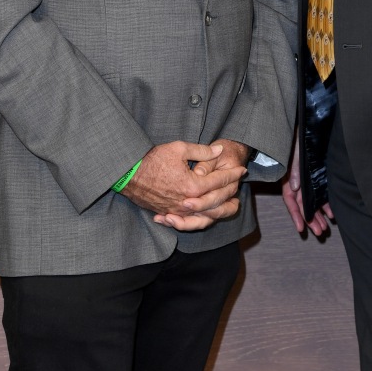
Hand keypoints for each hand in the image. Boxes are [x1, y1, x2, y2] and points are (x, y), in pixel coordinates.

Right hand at [123, 141, 246, 231]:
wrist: (128, 174)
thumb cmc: (152, 160)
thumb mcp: (179, 149)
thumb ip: (202, 151)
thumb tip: (219, 150)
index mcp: (192, 186)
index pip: (218, 181)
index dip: (232, 174)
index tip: (242, 169)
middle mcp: (188, 203)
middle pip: (217, 201)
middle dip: (231, 190)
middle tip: (240, 183)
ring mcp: (179, 211)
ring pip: (206, 216)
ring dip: (222, 210)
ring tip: (233, 204)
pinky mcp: (170, 214)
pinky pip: (192, 221)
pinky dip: (204, 218)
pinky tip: (210, 213)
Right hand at [282, 132, 333, 237]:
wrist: (307, 125)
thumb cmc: (297, 138)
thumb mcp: (294, 153)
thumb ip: (294, 170)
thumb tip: (294, 188)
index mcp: (288, 178)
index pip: (290, 201)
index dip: (296, 215)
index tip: (302, 228)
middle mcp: (297, 181)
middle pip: (302, 205)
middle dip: (310, 219)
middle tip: (320, 232)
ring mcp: (307, 179)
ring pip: (312, 201)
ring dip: (319, 214)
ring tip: (326, 228)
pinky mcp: (317, 175)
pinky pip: (320, 192)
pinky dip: (325, 203)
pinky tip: (332, 213)